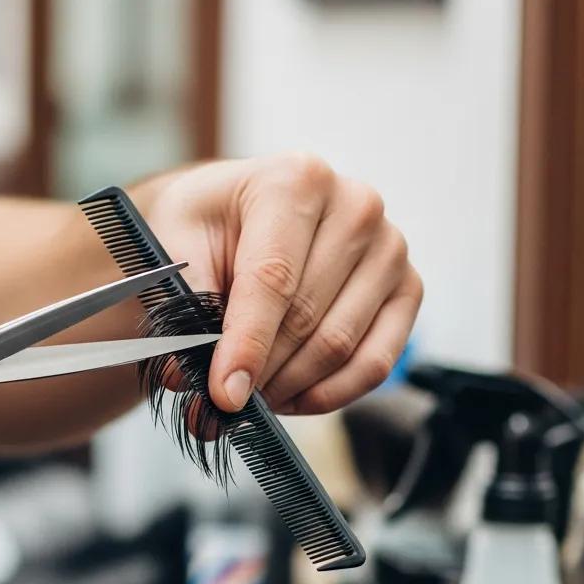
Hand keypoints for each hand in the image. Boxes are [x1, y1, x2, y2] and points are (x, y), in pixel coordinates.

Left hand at [145, 154, 421, 414]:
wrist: (235, 217)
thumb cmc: (207, 230)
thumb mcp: (176, 248)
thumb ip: (185, 311)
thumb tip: (186, 376)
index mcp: (296, 181)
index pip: (273, 278)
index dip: (247, 344)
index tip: (224, 394)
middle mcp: (355, 206)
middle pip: (306, 318)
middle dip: (260, 372)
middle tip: (222, 403)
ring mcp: (389, 248)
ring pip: (340, 346)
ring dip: (288, 386)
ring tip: (250, 395)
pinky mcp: (407, 289)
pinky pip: (375, 363)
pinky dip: (327, 394)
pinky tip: (290, 397)